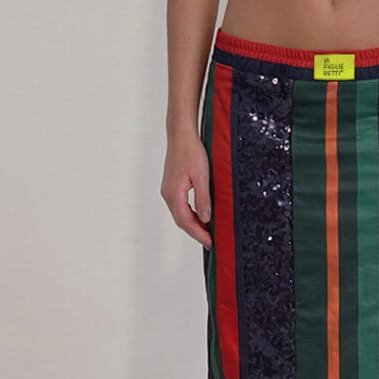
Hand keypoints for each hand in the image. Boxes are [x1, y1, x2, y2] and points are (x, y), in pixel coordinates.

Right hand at [160, 132, 212, 248]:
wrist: (181, 135)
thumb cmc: (191, 152)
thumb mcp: (202, 176)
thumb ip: (203, 199)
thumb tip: (206, 219)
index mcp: (174, 194)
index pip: (186, 221)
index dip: (198, 234)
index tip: (210, 243)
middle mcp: (168, 194)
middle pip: (181, 220)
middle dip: (195, 232)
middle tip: (210, 241)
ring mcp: (168, 190)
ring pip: (180, 214)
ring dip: (192, 224)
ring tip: (207, 231)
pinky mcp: (172, 186)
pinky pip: (180, 206)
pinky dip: (190, 214)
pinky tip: (200, 216)